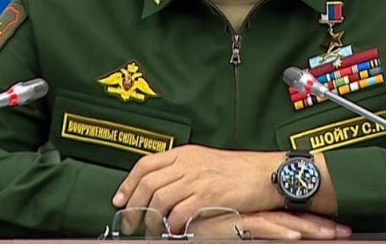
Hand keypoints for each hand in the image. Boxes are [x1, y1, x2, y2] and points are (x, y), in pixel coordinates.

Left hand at [112, 145, 283, 231]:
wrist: (266, 174)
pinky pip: (177, 214)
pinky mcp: (206, 197)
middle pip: (147, 184)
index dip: (127, 184)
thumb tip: (160, 186)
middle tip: (130, 223)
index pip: (145, 164)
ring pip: (158, 201)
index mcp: (185, 153)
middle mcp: (187, 163)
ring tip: (153, 232)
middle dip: (133, 207)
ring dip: (151, 221)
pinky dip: (170, 226)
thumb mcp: (207, 160)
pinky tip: (173, 231)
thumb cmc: (240, 170)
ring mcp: (196, 180)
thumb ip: (183, 168)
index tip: (119, 200)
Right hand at [190, 210, 351, 239]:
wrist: (179, 210)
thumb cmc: (203, 216)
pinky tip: (294, 235)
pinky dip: (279, 231)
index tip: (337, 225)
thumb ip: (250, 222)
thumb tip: (277, 226)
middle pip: (296, 218)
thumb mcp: (232, 222)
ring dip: (309, 228)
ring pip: (285, 223)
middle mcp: (258, 212)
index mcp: (260, 210)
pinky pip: (261, 228)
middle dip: (322, 226)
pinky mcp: (235, 225)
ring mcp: (248, 217)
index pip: (294, 215)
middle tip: (345, 230)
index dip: (316, 219)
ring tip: (330, 233)